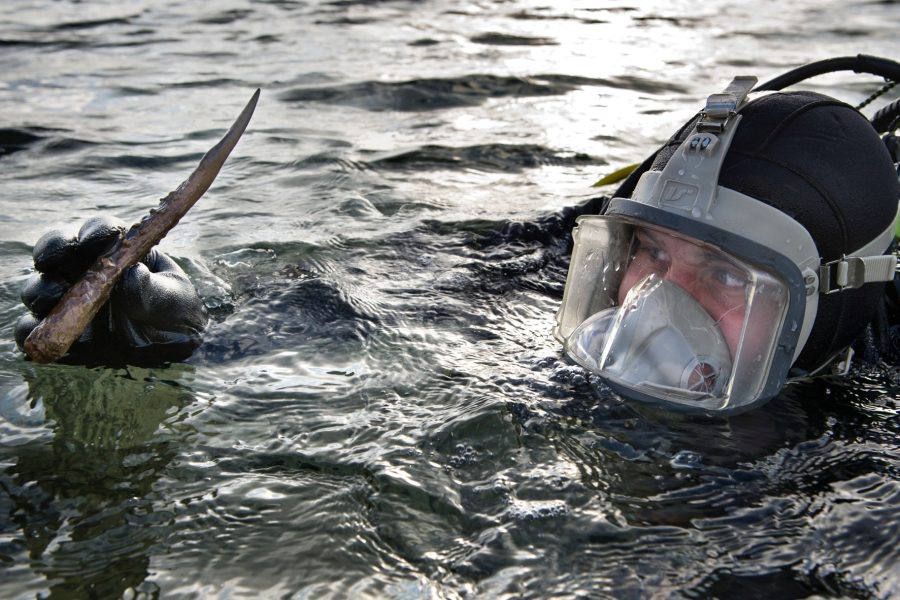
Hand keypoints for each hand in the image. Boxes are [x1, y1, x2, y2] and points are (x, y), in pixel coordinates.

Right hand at [15, 216, 207, 365]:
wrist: (172, 349)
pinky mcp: (60, 329)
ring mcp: (70, 299)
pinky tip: (43, 332)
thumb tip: (130, 275)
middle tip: (53, 261)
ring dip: (41, 290)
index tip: (93, 243)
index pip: (100, 233)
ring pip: (40, 287)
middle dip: (52, 252)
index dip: (93, 233)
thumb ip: (153, 287)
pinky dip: (31, 328)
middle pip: (58, 251)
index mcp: (117, 252)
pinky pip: (35, 327)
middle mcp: (87, 269)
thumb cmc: (175, 313)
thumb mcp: (173, 298)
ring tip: (54, 298)